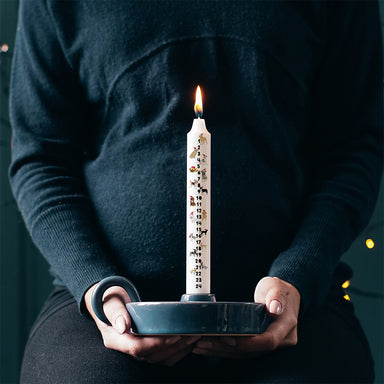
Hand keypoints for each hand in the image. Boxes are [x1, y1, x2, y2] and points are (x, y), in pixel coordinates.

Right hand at [84, 284, 200, 365]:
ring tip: (193, 338)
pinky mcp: (144, 347)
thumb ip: (115, 312)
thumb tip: (123, 326)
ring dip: (177, 350)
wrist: (107, 300)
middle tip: (190, 335)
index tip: (173, 335)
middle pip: (151, 355)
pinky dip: (175, 352)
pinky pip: (161, 356)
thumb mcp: (110, 300)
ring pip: (158, 358)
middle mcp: (125, 347)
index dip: (156, 343)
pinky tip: (187, 342)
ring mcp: (135, 349)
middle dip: (173, 347)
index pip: (137, 348)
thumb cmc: (109, 298)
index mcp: (115, 338)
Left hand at [192, 277, 300, 357]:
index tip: (229, 338)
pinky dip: (224, 349)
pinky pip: (240, 350)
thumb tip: (274, 308)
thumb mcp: (278, 287)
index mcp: (285, 328)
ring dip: (221, 350)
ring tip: (200, 345)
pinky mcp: (257, 344)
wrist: (284, 295)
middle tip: (205, 341)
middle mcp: (279, 341)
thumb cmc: (280, 290)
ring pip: (243, 353)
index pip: (268, 341)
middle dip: (227, 347)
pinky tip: (208, 346)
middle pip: (252, 351)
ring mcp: (268, 345)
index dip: (248, 343)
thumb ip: (277, 296)